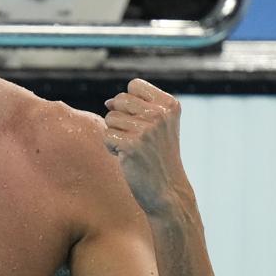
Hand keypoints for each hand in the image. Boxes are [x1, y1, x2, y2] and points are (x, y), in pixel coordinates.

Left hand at [103, 78, 189, 214]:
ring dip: (115, 134)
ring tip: (132, 148)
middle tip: (135, 138)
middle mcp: (160, 114)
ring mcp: (146, 129)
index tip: (140, 121)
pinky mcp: (132, 145)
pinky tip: (126, 157)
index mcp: (169, 105)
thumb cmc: (157, 156)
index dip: (129, 102)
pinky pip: (106, 135)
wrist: (167, 191)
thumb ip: (136, 108)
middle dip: (120, 119)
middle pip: (119, 100)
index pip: (134, 85)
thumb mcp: (157, 126)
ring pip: (110, 117)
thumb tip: (108, 102)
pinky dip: (111, 147)